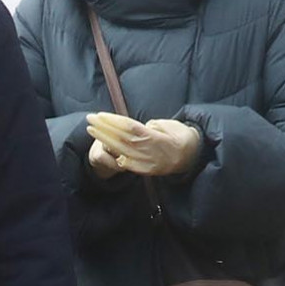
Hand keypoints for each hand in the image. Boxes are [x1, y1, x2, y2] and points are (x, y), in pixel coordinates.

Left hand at [86, 112, 200, 176]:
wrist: (194, 157)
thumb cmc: (182, 136)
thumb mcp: (170, 125)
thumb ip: (152, 126)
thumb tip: (140, 127)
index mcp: (155, 137)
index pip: (129, 128)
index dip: (113, 121)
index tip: (100, 115)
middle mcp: (148, 150)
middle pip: (121, 138)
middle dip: (103, 128)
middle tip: (89, 118)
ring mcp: (146, 162)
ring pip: (121, 150)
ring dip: (105, 140)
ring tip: (91, 129)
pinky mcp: (146, 170)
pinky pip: (128, 163)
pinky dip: (116, 156)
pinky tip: (104, 149)